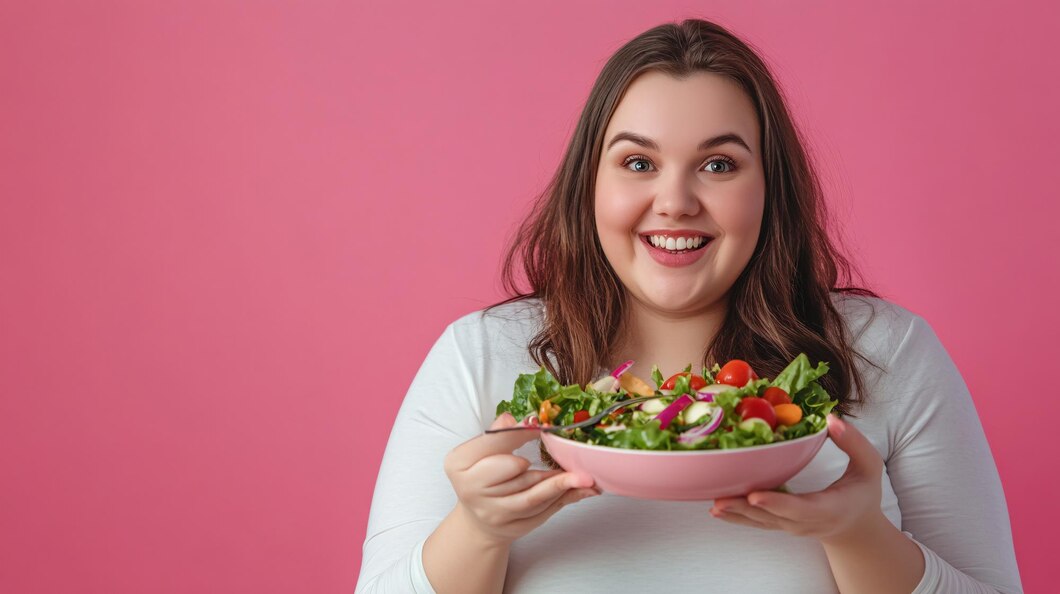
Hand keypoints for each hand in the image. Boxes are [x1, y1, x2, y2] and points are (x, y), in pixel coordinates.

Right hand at [442, 412, 599, 546]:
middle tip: (573, 454)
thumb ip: (500, 434)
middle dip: (544, 463)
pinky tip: (585, 490)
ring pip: (533, 497)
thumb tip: (522, 420)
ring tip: (585, 476)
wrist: (479, 518)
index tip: (541, 425)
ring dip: (561, 484)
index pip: (493, 447)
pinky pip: (543, 512)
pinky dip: (566, 499)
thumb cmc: (482, 474)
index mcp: (459, 464)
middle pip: (516, 474)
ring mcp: (493, 513)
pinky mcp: (513, 528)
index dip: (519, 434)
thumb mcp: (481, 449)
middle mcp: (471, 491)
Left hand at [710, 414, 885, 544]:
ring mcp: (791, 527)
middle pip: (772, 517)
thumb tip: (831, 420)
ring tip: (713, 505)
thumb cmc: (863, 494)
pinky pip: (757, 522)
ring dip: (736, 514)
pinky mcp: (780, 525)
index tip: (755, 495)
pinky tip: (717, 510)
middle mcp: (806, 523)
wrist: (856, 529)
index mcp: (828, 508)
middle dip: (745, 509)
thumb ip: (854, 444)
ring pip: (760, 522)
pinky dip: (737, 517)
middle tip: (719, 501)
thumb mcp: (870, 467)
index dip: (777, 502)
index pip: (800, 508)